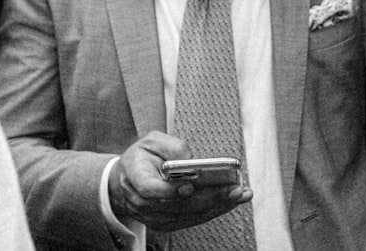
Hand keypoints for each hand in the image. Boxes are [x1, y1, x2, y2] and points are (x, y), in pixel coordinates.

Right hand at [108, 131, 252, 231]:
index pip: (151, 190)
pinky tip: (229, 201)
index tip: (191, 186)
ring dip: (217, 206)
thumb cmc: (142, 157)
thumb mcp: (152, 141)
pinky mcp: (166, 223)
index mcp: (135, 178)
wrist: (125, 180)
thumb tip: (191, 160)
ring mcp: (154, 217)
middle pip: (177, 206)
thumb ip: (172, 146)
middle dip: (209, 198)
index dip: (171, 190)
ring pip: (188, 216)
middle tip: (233, 189)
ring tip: (239, 194)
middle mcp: (142, 203)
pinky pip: (191, 220)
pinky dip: (213, 211)